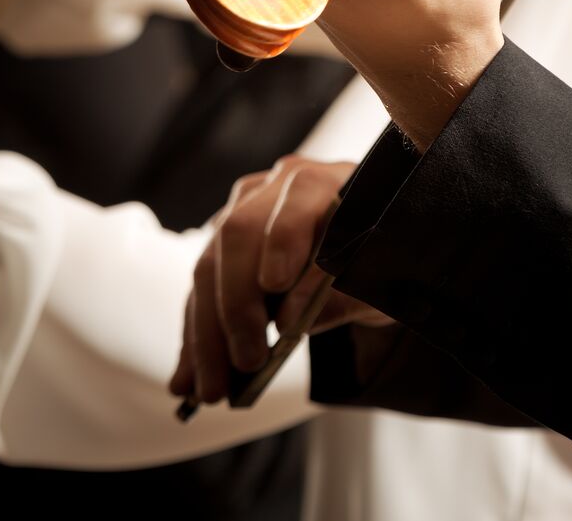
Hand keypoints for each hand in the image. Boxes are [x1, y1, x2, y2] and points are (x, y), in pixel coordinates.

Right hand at [170, 156, 388, 404]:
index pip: (298, 200)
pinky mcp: (222, 251)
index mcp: (324, 182)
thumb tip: (292, 320)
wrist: (373, 258)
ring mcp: (240, 218)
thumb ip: (347, 293)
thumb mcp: (385, 282)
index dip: (283, 240)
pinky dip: (194, 341)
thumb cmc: (384, 264)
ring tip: (210, 389)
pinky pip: (199, 295)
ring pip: (208, 268)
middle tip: (247, 361)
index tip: (275, 285)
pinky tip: (186, 381)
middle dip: (236, 305)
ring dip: (206, 334)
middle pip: (239, 235)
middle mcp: (274, 189)